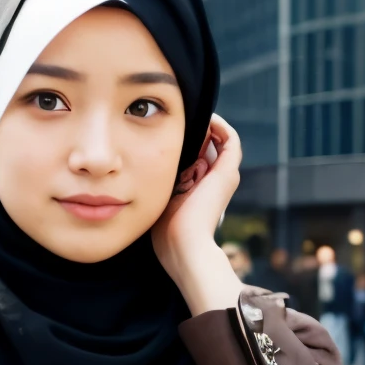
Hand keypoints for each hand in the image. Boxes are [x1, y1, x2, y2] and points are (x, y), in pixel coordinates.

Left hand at [150, 114, 244, 315]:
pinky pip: (231, 139)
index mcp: (199, 187)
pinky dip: (218, 125)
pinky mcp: (228, 172)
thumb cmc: (166, 231)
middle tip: (172, 121)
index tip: (165, 129)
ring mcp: (225, 176)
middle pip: (208, 144)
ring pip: (220, 139)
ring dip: (203, 127)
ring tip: (185, 118)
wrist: (184, 246)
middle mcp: (215, 180)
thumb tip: (134, 170)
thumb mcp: (157, 200)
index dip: (184, 140)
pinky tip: (200, 119)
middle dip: (191, 131)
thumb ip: (155, 184)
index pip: (196, 154)